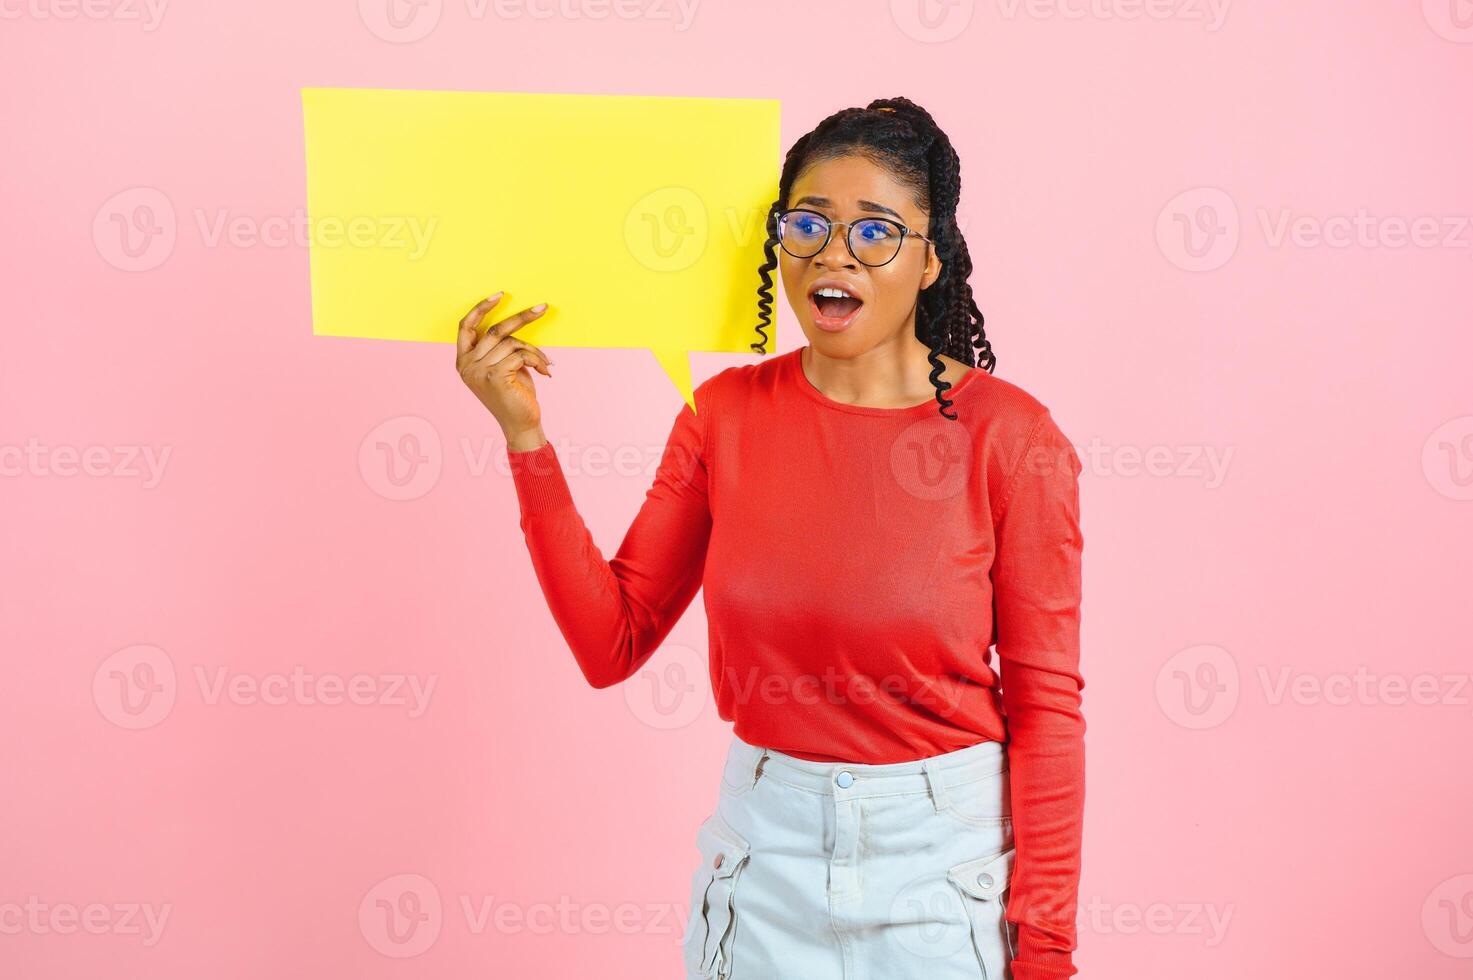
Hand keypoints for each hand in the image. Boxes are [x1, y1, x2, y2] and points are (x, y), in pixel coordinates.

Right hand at [455, 292, 552, 444]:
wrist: (521, 425)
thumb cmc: (515, 394)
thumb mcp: (503, 366)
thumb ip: (500, 347)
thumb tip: (517, 321)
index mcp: (463, 360)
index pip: (466, 326)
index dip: (480, 308)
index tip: (499, 295)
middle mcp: (466, 365)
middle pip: (495, 330)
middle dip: (522, 318)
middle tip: (543, 308)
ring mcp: (478, 371)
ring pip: (511, 342)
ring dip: (534, 350)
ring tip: (545, 362)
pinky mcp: (494, 377)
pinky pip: (519, 355)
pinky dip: (536, 359)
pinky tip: (545, 371)